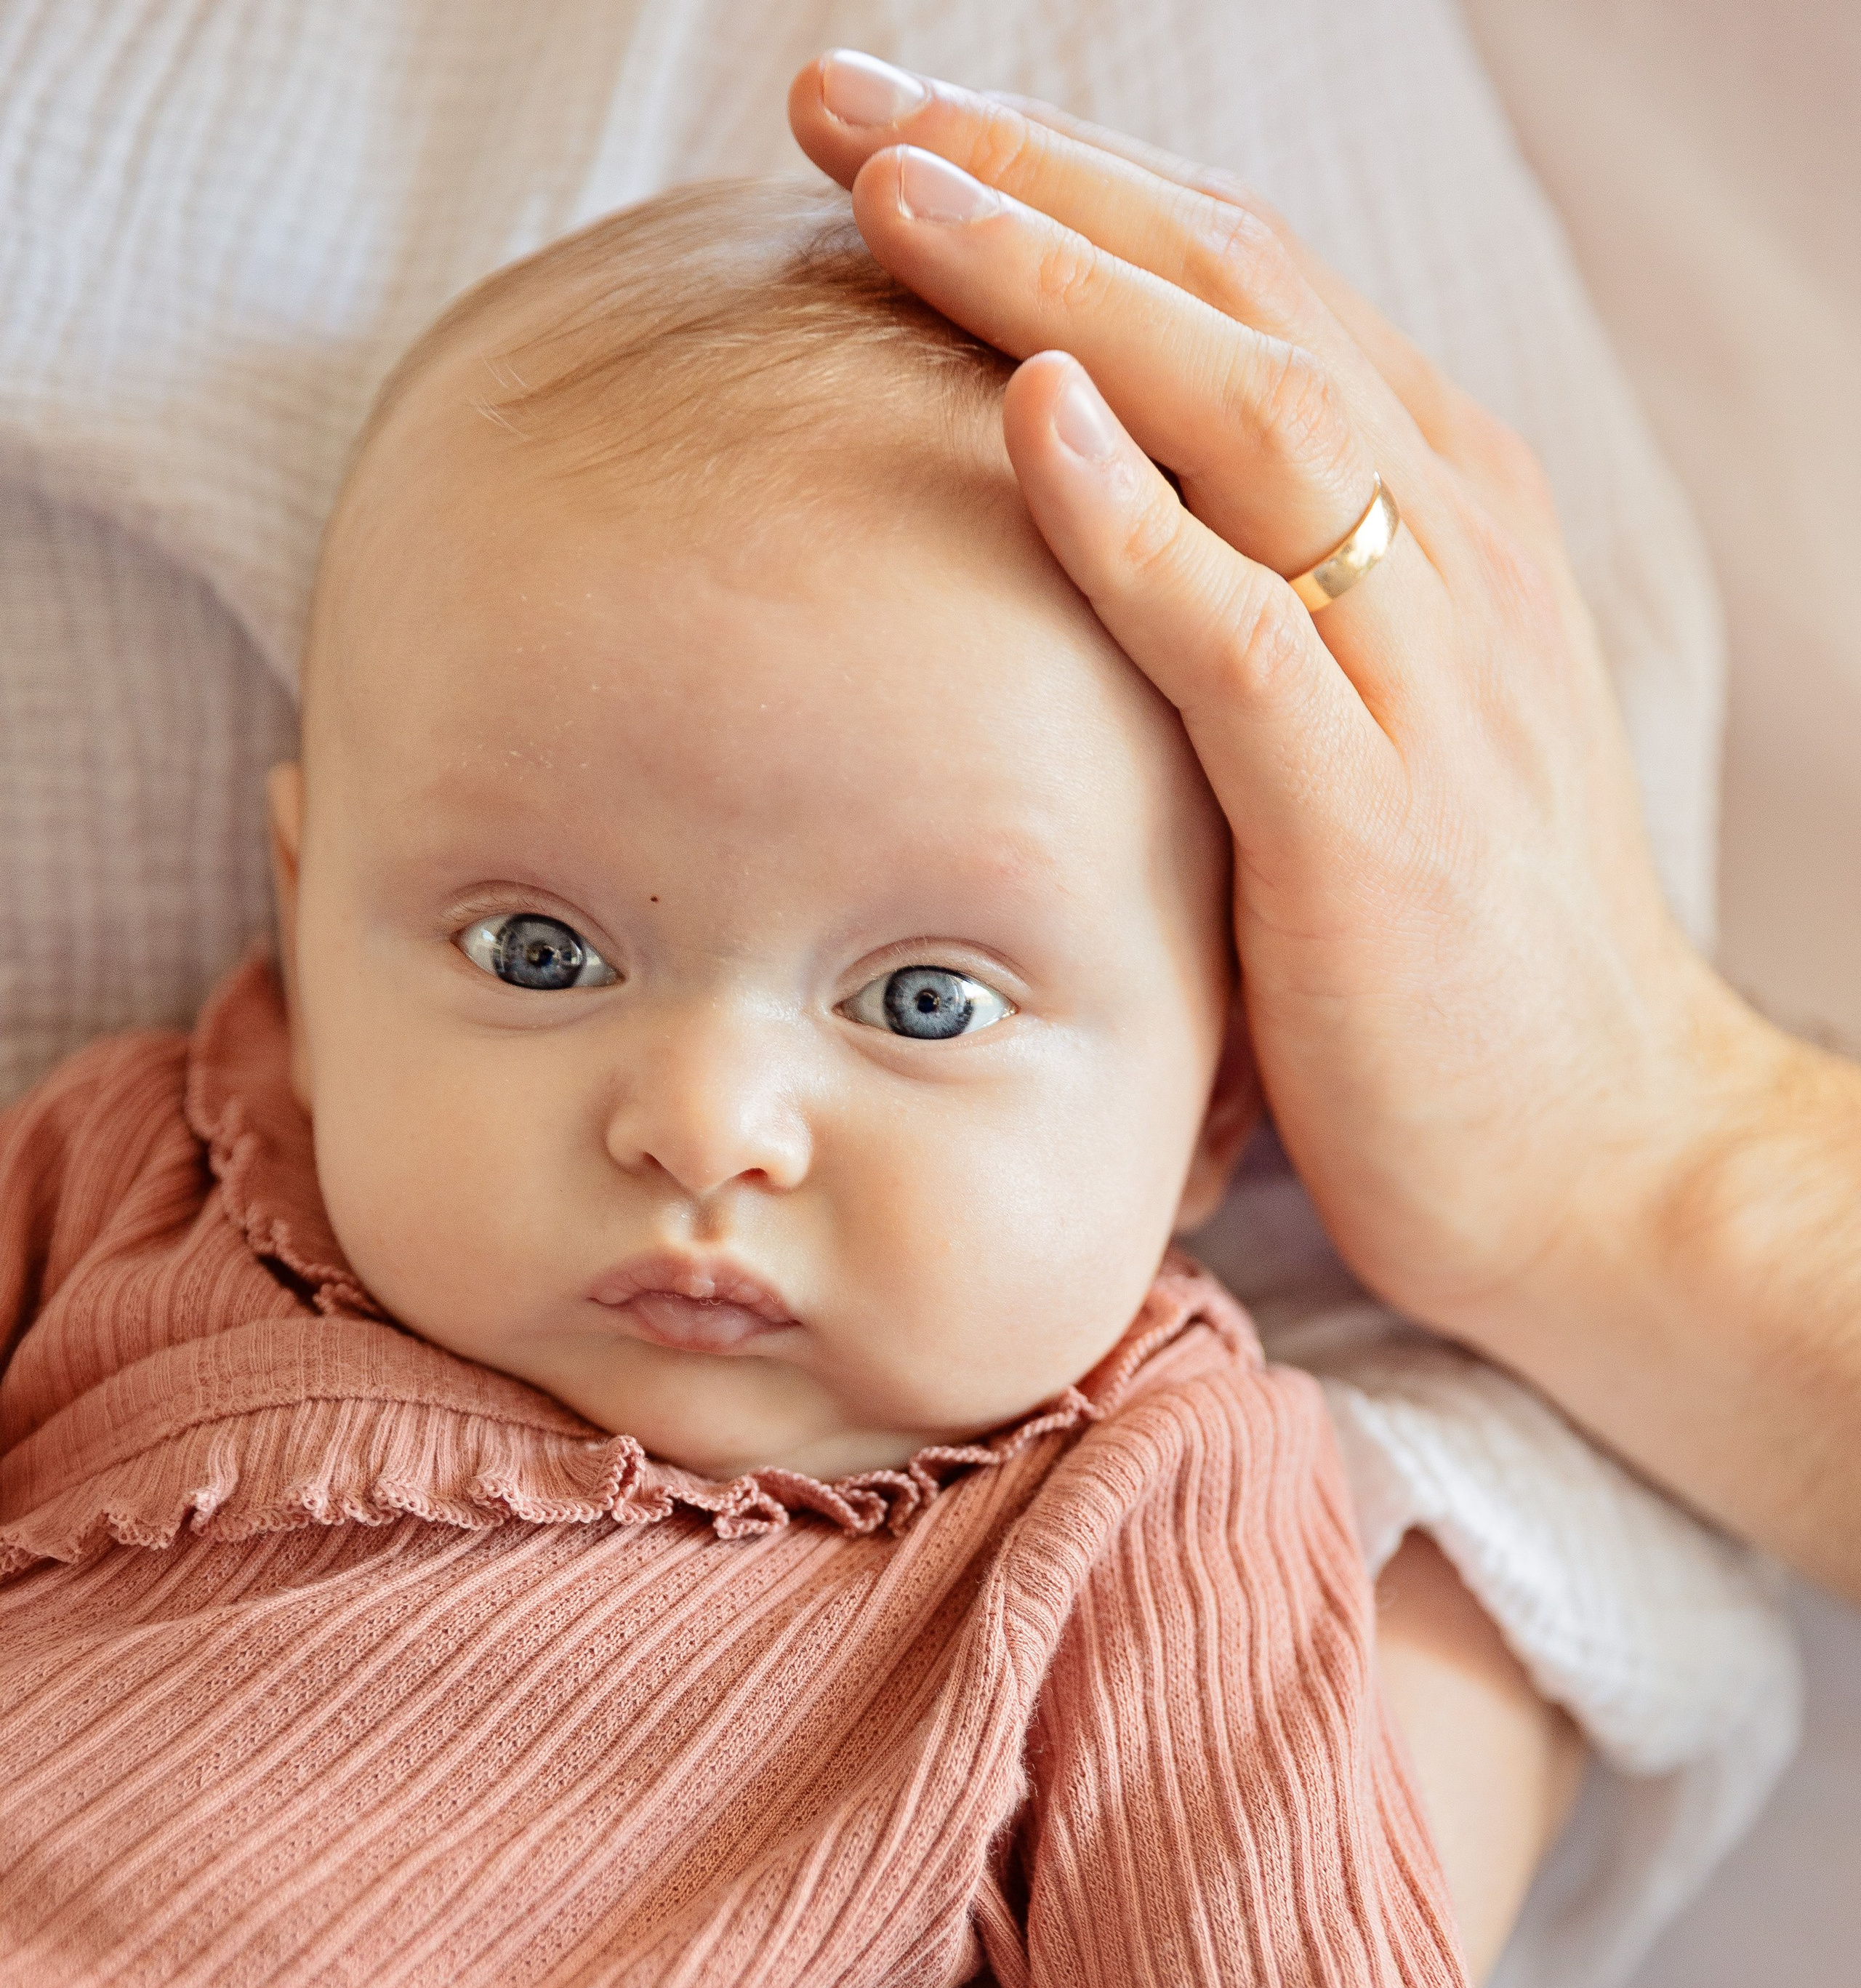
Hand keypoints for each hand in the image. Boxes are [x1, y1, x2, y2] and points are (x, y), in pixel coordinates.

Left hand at [787, 58, 1860, 1587]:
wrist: (1593, 1159)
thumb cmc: (1442, 968)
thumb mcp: (1352, 742)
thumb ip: (1244, 614)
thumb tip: (1065, 538)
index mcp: (1432, 515)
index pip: (1239, 284)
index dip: (1066, 183)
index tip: (894, 127)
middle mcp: (1442, 547)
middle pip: (1229, 289)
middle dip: (1031, 172)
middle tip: (840, 88)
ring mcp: (1420, 673)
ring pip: (1244, 410)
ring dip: (1062, 285)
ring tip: (895, 191)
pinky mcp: (1377, 816)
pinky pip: (1247, 628)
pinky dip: (1137, 517)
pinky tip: (1030, 417)